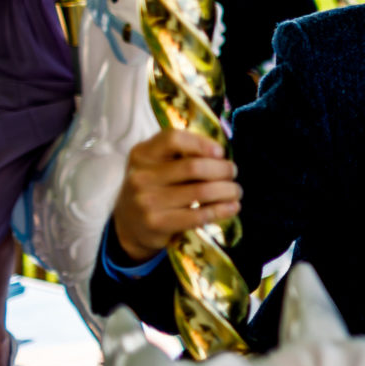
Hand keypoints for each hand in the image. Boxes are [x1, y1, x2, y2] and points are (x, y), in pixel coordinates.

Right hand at [112, 130, 241, 262]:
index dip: (202, 143)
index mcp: (142, 154)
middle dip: (222, 169)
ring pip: (201, 191)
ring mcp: (147, 201)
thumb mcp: (156, 166)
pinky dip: (222, 210)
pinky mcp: (157, 223)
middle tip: (233, 173)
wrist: (129, 226)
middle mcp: (141, 176)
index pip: (173, 139)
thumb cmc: (153, 189)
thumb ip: (180, 155)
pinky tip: (232, 207)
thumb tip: (220, 154)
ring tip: (235, 191)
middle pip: (194, 167)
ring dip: (227, 190)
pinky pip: (199, 215)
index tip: (220, 152)